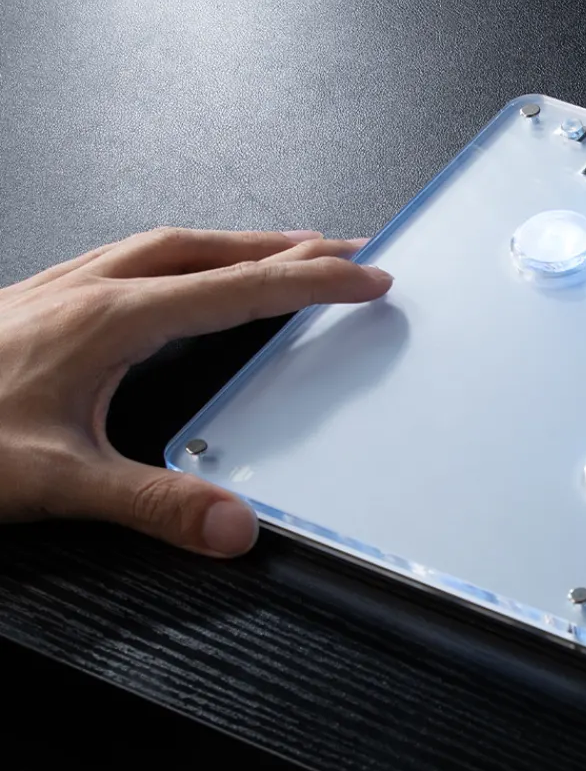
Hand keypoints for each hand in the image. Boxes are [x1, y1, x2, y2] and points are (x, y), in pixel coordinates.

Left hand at [0, 228, 390, 555]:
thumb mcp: (53, 483)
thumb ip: (153, 505)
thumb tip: (238, 526)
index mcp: (108, 322)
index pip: (237, 290)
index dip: (312, 282)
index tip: (367, 277)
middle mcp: (86, 292)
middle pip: (209, 248)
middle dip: (287, 246)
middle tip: (346, 247)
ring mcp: (55, 291)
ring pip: (164, 244)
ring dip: (233, 244)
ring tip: (279, 252)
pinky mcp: (30, 304)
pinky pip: (124, 257)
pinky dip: (178, 256)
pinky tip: (173, 278)